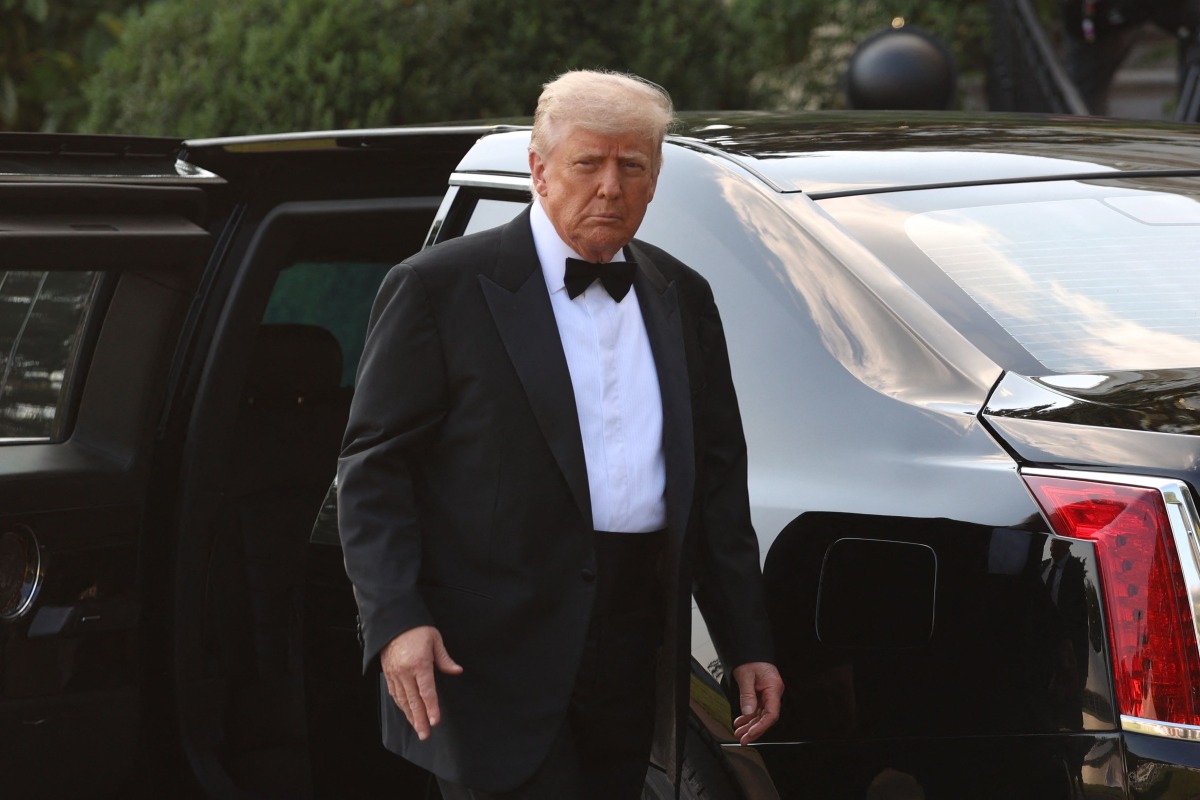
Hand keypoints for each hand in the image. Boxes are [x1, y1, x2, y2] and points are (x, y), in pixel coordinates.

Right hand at [380, 625, 463, 740]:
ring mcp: (395, 674)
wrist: (393, 621)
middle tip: (425, 735)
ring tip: (418, 729)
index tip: (435, 721)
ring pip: (403, 700)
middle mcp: (405, 672)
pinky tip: (407, 713)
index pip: (427, 691)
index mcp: (419, 663)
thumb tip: (457, 671)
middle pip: (413, 701)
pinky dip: (401, 706)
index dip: (431, 708)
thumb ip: (444, 659)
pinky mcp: (388, 674)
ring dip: (410, 716)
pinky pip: (394, 694)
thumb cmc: (416, 629)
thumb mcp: (435, 639)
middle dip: (420, 720)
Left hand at [731, 661, 783, 744]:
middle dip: (754, 729)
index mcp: (773, 687)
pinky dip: (748, 716)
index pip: (771, 713)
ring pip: (760, 715)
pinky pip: (756, 709)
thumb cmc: (750, 659)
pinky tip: (740, 722)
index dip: (762, 726)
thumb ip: (747, 695)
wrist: (749, 650)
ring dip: (750, 725)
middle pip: (766, 717)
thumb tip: (748, 713)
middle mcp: (773, 692)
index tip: (751, 733)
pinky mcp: (762, 694)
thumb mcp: (745, 676)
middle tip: (744, 739)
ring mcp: (768, 694)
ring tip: (739, 733)